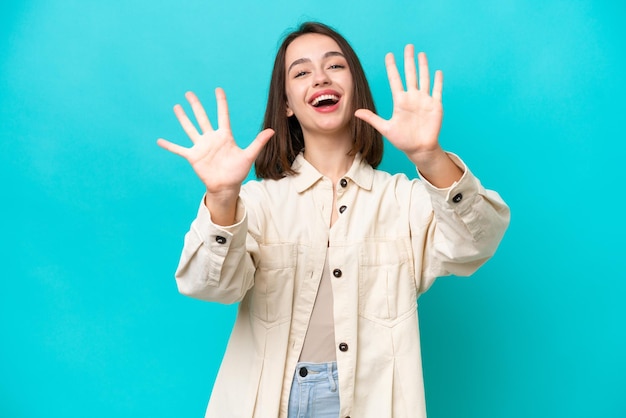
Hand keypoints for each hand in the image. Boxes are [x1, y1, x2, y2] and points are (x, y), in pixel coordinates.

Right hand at [157, 88, 273, 200]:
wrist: (227, 187)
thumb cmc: (238, 172)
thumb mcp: (249, 155)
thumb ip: (258, 142)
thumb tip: (271, 130)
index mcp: (224, 136)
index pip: (222, 115)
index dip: (221, 102)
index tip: (218, 89)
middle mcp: (211, 138)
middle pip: (202, 117)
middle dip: (196, 105)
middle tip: (189, 93)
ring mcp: (201, 147)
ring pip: (190, 128)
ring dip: (183, 118)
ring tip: (177, 107)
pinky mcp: (193, 157)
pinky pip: (179, 149)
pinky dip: (170, 146)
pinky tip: (159, 141)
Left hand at [355, 45, 442, 164]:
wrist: (419, 149)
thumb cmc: (403, 140)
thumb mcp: (385, 129)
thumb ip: (372, 119)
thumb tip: (355, 112)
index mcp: (400, 101)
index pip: (395, 80)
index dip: (392, 67)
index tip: (389, 55)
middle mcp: (412, 97)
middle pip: (410, 74)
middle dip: (409, 60)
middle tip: (408, 46)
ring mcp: (424, 100)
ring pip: (424, 79)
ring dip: (423, 66)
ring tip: (421, 54)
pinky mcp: (435, 106)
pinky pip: (437, 90)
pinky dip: (438, 81)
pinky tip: (437, 72)